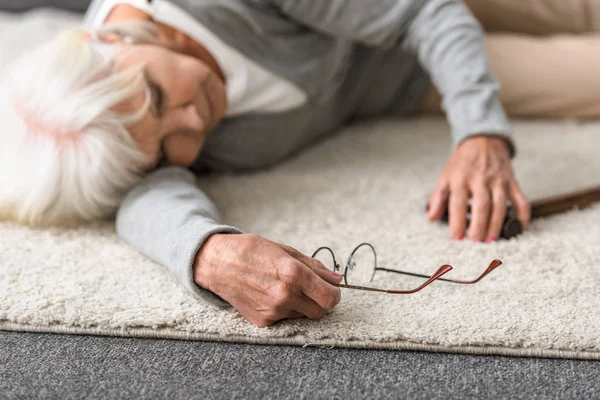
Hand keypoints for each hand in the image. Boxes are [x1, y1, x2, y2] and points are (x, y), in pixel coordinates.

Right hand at [194, 233, 342, 326]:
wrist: (217, 263)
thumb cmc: (251, 251)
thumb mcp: (285, 251)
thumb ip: (314, 267)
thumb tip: (337, 279)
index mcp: (294, 275)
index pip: (330, 297)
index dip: (335, 294)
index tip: (331, 288)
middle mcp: (285, 296)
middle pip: (321, 311)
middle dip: (322, 301)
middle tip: (313, 290)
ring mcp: (273, 311)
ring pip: (303, 315)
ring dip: (302, 305)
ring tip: (285, 287)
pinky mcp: (263, 321)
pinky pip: (285, 319)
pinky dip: (285, 309)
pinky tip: (271, 294)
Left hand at [427, 136, 530, 241]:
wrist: (483, 141)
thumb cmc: (462, 163)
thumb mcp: (446, 176)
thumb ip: (438, 197)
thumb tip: (431, 217)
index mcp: (461, 178)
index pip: (458, 202)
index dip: (457, 221)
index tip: (456, 237)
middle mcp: (481, 179)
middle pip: (482, 205)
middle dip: (479, 225)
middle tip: (476, 241)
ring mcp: (499, 180)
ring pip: (501, 205)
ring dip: (496, 224)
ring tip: (490, 240)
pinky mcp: (513, 182)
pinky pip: (521, 201)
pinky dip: (522, 216)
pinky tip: (518, 229)